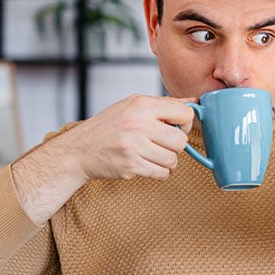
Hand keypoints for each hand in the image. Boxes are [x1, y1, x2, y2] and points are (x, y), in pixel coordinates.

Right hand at [12, 94, 194, 224]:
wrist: (79, 150)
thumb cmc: (109, 127)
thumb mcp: (133, 106)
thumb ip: (165, 105)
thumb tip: (196, 101)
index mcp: (141, 104)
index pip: (185, 112)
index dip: (186, 123)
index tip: (177, 128)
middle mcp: (138, 123)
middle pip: (181, 141)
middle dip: (176, 146)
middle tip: (162, 144)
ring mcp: (134, 146)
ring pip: (173, 159)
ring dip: (167, 161)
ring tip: (153, 155)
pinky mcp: (131, 165)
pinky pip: (162, 173)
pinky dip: (159, 172)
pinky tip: (147, 165)